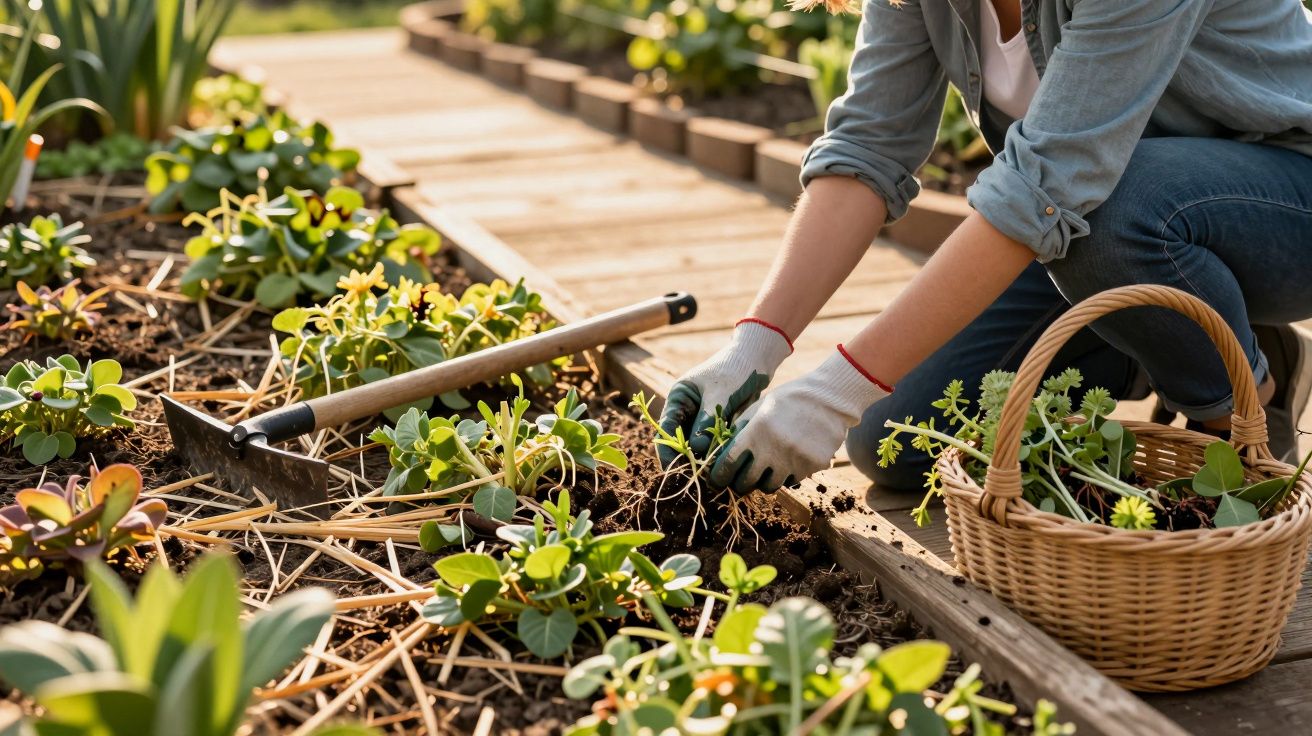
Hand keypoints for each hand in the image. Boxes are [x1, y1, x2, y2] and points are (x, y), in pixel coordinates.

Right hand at [657, 320, 791, 466]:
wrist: (757, 360)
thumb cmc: (735, 369)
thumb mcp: (720, 394)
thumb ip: (707, 421)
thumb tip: (696, 450)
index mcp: (678, 397)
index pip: (666, 429)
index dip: (668, 451)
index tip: (676, 468)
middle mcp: (686, 409)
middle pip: (679, 441)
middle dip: (686, 459)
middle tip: (696, 477)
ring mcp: (701, 418)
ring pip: (697, 445)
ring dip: (702, 459)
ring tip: (711, 475)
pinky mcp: (717, 424)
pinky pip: (713, 444)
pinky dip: (716, 454)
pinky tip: (723, 465)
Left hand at [709, 348, 890, 492]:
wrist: (829, 398)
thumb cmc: (790, 400)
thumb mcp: (760, 407)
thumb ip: (742, 428)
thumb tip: (723, 450)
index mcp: (755, 433)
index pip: (729, 463)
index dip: (720, 475)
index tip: (717, 480)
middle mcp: (773, 450)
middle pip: (747, 481)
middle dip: (740, 484)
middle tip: (741, 481)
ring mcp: (794, 460)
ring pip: (770, 486)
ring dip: (765, 481)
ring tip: (767, 471)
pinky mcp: (812, 466)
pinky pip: (793, 480)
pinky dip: (787, 476)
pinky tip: (789, 462)